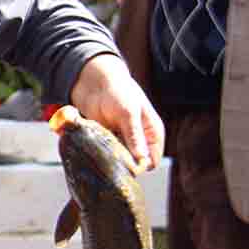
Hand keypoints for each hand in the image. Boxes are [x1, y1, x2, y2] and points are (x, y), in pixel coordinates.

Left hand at [69, 53, 164, 170]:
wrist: (96, 82)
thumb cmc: (119, 92)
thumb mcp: (129, 113)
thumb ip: (134, 136)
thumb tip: (141, 160)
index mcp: (153, 133)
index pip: (152, 160)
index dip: (140, 165)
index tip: (125, 165)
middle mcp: (139, 140)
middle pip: (135, 163)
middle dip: (123, 163)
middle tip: (110, 157)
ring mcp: (123, 141)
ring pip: (119, 160)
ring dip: (111, 158)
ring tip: (102, 150)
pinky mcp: (107, 140)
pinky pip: (106, 153)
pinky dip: (101, 153)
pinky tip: (95, 147)